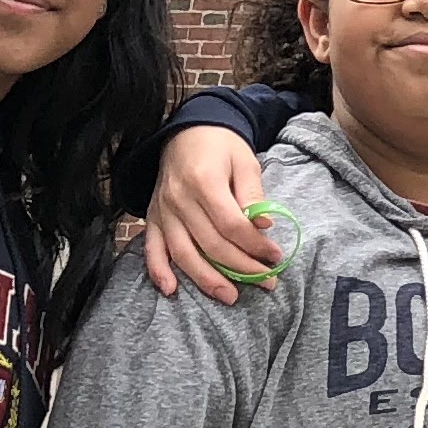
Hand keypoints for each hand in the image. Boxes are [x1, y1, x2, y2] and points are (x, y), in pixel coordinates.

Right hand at [143, 127, 276, 303]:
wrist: (188, 130)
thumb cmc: (222, 146)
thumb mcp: (245, 162)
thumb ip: (253, 196)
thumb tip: (265, 226)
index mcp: (203, 181)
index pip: (231, 225)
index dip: (255, 245)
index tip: (275, 256)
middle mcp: (179, 199)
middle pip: (210, 243)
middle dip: (241, 267)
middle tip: (266, 282)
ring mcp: (162, 210)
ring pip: (182, 252)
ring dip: (206, 279)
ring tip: (230, 296)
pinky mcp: (153, 217)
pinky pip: (151, 248)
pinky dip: (158, 270)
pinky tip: (171, 290)